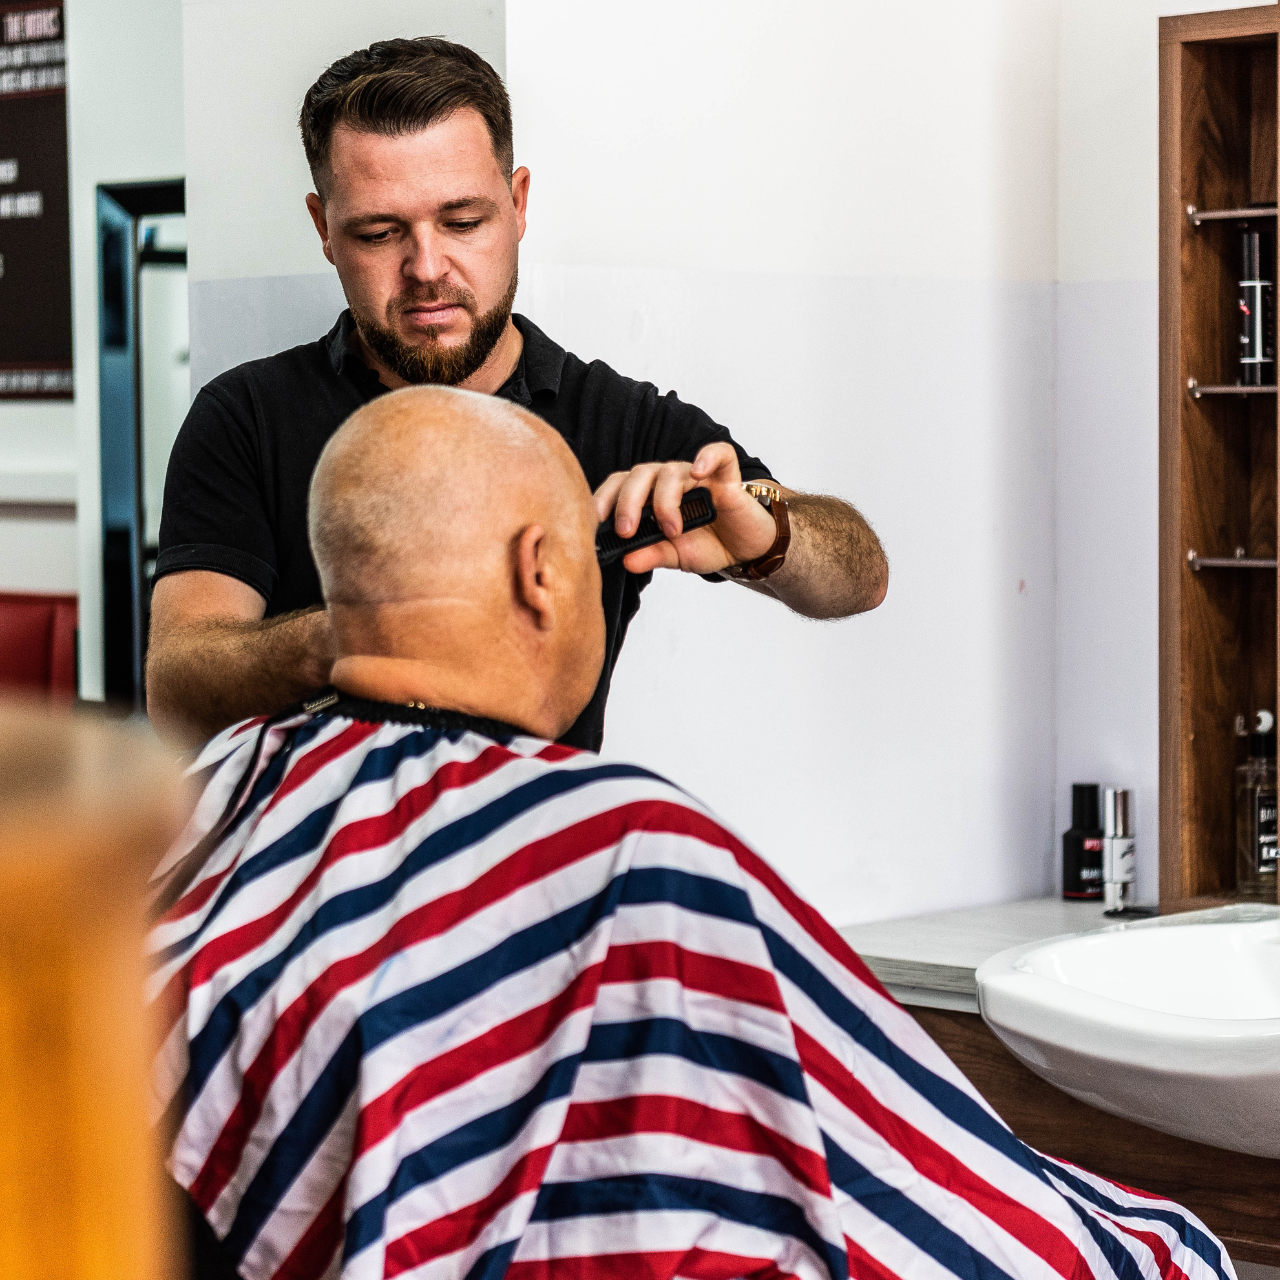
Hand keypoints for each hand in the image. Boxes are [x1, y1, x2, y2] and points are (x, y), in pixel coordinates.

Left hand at [593, 442, 777, 574]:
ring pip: (670, 471)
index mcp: (650, 496)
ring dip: (664, 501)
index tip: (595, 522)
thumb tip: (626, 560)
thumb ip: (651, 555)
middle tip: (626, 530)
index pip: (619, 486)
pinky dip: (707, 457)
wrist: (746, 549)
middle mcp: (669, 481)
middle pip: (639, 475)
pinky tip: (698, 472)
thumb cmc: (708, 544)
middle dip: (627, 502)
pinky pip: (717, 454)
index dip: (604, 499)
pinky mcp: (726, 476)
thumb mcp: (675, 556)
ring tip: (672, 531)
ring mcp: (697, 477)